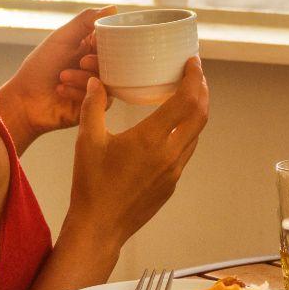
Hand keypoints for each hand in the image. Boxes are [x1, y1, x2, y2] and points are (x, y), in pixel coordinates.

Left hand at [0, 6, 113, 143]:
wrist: (24, 99)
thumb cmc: (40, 66)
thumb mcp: (62, 38)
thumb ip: (85, 21)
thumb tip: (114, 8)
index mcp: (92, 47)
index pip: (114, 40)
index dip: (109, 41)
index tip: (95, 43)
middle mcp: (97, 65)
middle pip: (115, 62)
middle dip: (96, 61)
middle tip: (81, 61)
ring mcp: (97, 86)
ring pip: (107, 80)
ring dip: (82, 77)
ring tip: (62, 77)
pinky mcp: (95, 104)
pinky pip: (100, 98)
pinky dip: (79, 92)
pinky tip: (60, 90)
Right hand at [65, 57, 209, 248]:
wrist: (99, 227)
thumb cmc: (91, 184)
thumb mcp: (86, 141)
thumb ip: (92, 107)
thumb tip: (96, 81)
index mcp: (150, 140)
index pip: (185, 101)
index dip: (194, 78)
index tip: (192, 62)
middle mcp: (169, 154)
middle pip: (200, 115)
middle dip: (202, 90)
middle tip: (195, 73)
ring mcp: (174, 171)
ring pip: (196, 134)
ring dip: (197, 112)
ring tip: (188, 95)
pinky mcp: (172, 184)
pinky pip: (186, 151)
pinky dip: (187, 131)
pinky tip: (174, 126)